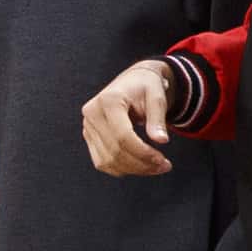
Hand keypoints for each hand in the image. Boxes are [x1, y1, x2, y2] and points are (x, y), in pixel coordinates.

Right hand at [82, 60, 173, 177]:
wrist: (133, 81)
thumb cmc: (146, 87)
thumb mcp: (156, 97)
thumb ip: (157, 118)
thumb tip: (161, 141)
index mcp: (108, 101)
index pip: (123, 136)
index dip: (143, 152)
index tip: (162, 161)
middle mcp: (92, 114)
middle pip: (115, 151)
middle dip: (141, 164)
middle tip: (164, 166)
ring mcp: (87, 126)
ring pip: (107, 160)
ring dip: (133, 169)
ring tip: (154, 167)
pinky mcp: (88, 136)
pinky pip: (102, 162)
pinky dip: (121, 168)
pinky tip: (139, 166)